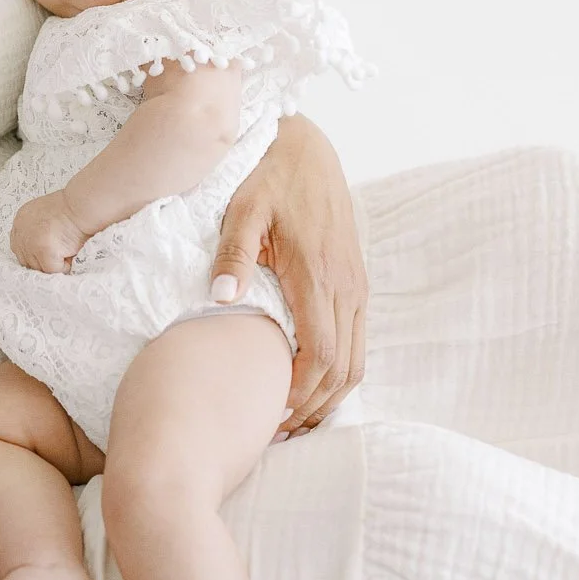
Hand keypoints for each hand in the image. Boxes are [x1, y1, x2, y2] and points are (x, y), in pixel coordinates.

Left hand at [10, 191, 88, 272]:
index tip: (47, 254)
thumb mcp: (44, 213)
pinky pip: (52, 270)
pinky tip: (71, 252)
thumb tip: (38, 252)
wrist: (82, 205)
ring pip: (39, 267)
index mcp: (21, 220)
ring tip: (67, 248)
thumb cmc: (71, 208)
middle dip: (43, 261)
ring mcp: (30, 241)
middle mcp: (21, 231)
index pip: (18, 247)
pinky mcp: (43, 250)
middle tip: (60, 253)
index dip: (34, 253)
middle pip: (26, 260)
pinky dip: (63, 266)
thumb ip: (36, 229)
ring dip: (54, 263)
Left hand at [213, 114, 366, 434]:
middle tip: (278, 432)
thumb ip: (233, 252)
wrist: (305, 147)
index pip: (320, 355)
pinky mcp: (356, 281)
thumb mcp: (243, 208)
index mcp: (318, 274)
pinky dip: (339, 371)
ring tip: (294, 418)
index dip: (300, 395)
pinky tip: (309, 383)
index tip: (272, 417)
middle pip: (343, 370)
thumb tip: (221, 296)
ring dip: (330, 395)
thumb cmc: (268, 177)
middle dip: (314, 407)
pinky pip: (357, 340)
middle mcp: (346, 285)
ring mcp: (357, 284)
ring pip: (357, 360)